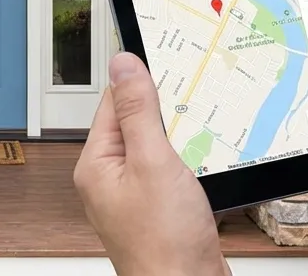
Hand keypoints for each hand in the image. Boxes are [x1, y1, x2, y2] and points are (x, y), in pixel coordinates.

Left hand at [75, 52, 227, 275]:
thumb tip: (123, 64)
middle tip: (196, 97)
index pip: (113, 103)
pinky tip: (210, 161)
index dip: (142, 83)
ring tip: (206, 131)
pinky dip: (193, 163)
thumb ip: (138, 112)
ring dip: (184, 138)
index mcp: (97, 164)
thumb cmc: (164, 243)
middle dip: (168, 112)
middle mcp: (112, 179)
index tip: (170, 64)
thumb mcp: (153, 163)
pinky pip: (174, 172)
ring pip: (160, 148)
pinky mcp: (161, 209)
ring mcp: (137, 195)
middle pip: (138, 124)